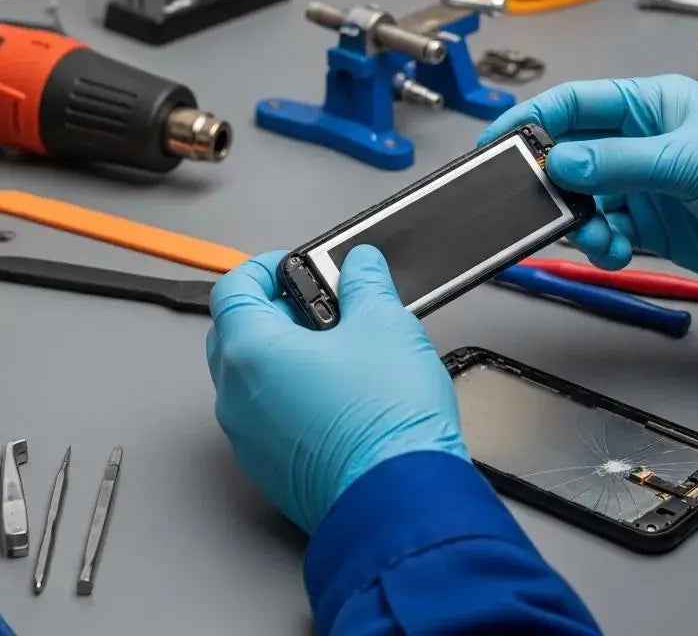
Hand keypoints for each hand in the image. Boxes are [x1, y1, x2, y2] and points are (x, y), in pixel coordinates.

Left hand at [206, 246, 468, 534]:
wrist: (400, 496)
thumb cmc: (385, 417)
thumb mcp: (386, 324)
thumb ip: (366, 283)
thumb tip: (361, 265)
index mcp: (252, 351)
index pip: (232, 288)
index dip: (263, 268)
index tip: (295, 266)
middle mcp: (236, 397)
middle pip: (234, 333)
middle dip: (274, 310)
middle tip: (320, 304)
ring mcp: (248, 439)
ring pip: (250, 379)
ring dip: (283, 354)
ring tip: (338, 349)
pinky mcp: (270, 469)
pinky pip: (266, 417)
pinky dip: (290, 395)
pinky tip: (339, 392)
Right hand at [479, 76, 697, 305]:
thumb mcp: (694, 162)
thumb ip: (623, 163)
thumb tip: (561, 160)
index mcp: (651, 104)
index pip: (576, 102)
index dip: (533, 118)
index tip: (498, 141)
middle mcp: (641, 141)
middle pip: (571, 153)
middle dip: (553, 181)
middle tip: (540, 204)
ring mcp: (644, 183)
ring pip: (583, 198)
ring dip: (581, 222)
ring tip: (602, 239)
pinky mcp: (651, 222)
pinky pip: (604, 230)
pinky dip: (601, 245)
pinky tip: (618, 252)